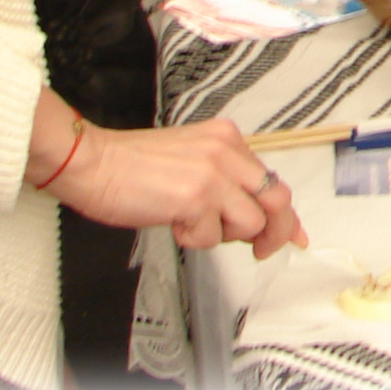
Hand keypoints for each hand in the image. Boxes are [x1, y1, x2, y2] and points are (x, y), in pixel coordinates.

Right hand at [49, 118, 309, 259]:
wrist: (94, 163)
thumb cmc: (133, 167)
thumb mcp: (192, 162)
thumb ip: (225, 182)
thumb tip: (256, 219)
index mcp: (227, 139)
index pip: (272, 180)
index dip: (287, 214)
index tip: (296, 234)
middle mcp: (226, 152)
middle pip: (277, 200)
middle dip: (274, 233)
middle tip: (259, 250)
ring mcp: (213, 174)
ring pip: (249, 223)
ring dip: (221, 235)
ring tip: (190, 221)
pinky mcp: (196, 197)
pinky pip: (212, 237)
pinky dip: (193, 239)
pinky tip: (173, 221)